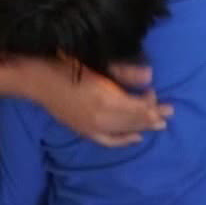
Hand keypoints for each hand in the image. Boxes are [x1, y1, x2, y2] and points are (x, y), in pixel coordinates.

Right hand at [32, 60, 169, 146]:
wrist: (35, 79)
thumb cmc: (65, 64)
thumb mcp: (97, 62)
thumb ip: (123, 71)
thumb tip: (150, 77)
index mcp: (105, 99)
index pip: (137, 107)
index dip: (151, 104)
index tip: (161, 97)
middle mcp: (101, 118)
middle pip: (134, 120)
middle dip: (152, 116)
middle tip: (170, 111)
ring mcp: (91, 127)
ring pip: (124, 130)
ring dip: (142, 127)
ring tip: (159, 124)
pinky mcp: (83, 131)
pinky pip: (108, 141)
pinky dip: (123, 141)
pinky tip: (135, 138)